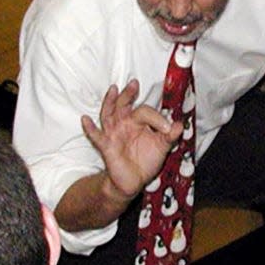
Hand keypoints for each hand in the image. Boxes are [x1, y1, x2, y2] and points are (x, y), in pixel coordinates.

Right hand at [80, 79, 182, 199]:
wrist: (134, 181)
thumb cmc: (146, 160)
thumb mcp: (161, 147)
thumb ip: (170, 136)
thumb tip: (180, 125)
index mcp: (137, 121)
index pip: (145, 111)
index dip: (157, 118)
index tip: (167, 129)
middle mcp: (123, 124)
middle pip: (123, 104)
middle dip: (128, 94)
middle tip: (134, 84)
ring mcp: (113, 133)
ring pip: (108, 114)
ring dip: (110, 101)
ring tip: (112, 90)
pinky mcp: (106, 146)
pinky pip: (96, 136)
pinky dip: (90, 128)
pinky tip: (85, 119)